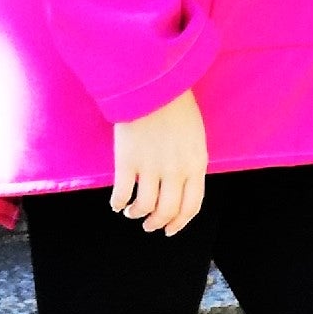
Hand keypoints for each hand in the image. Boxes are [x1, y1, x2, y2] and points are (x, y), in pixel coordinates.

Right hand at [112, 89, 207, 235]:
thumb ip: (191, 163)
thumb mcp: (195, 136)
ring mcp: (150, 168)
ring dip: (137, 215)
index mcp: (196, 165)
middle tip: (149, 225)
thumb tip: (181, 186)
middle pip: (167, 211)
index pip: (191, 206)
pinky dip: (118, 203)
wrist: (152, 84)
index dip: (180, 223)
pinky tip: (116, 203)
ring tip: (132, 213)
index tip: (170, 229)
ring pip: (144, 207)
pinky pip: (122, 193)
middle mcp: (175, 171)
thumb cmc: (176, 105)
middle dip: (157, 223)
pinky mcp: (127, 162)